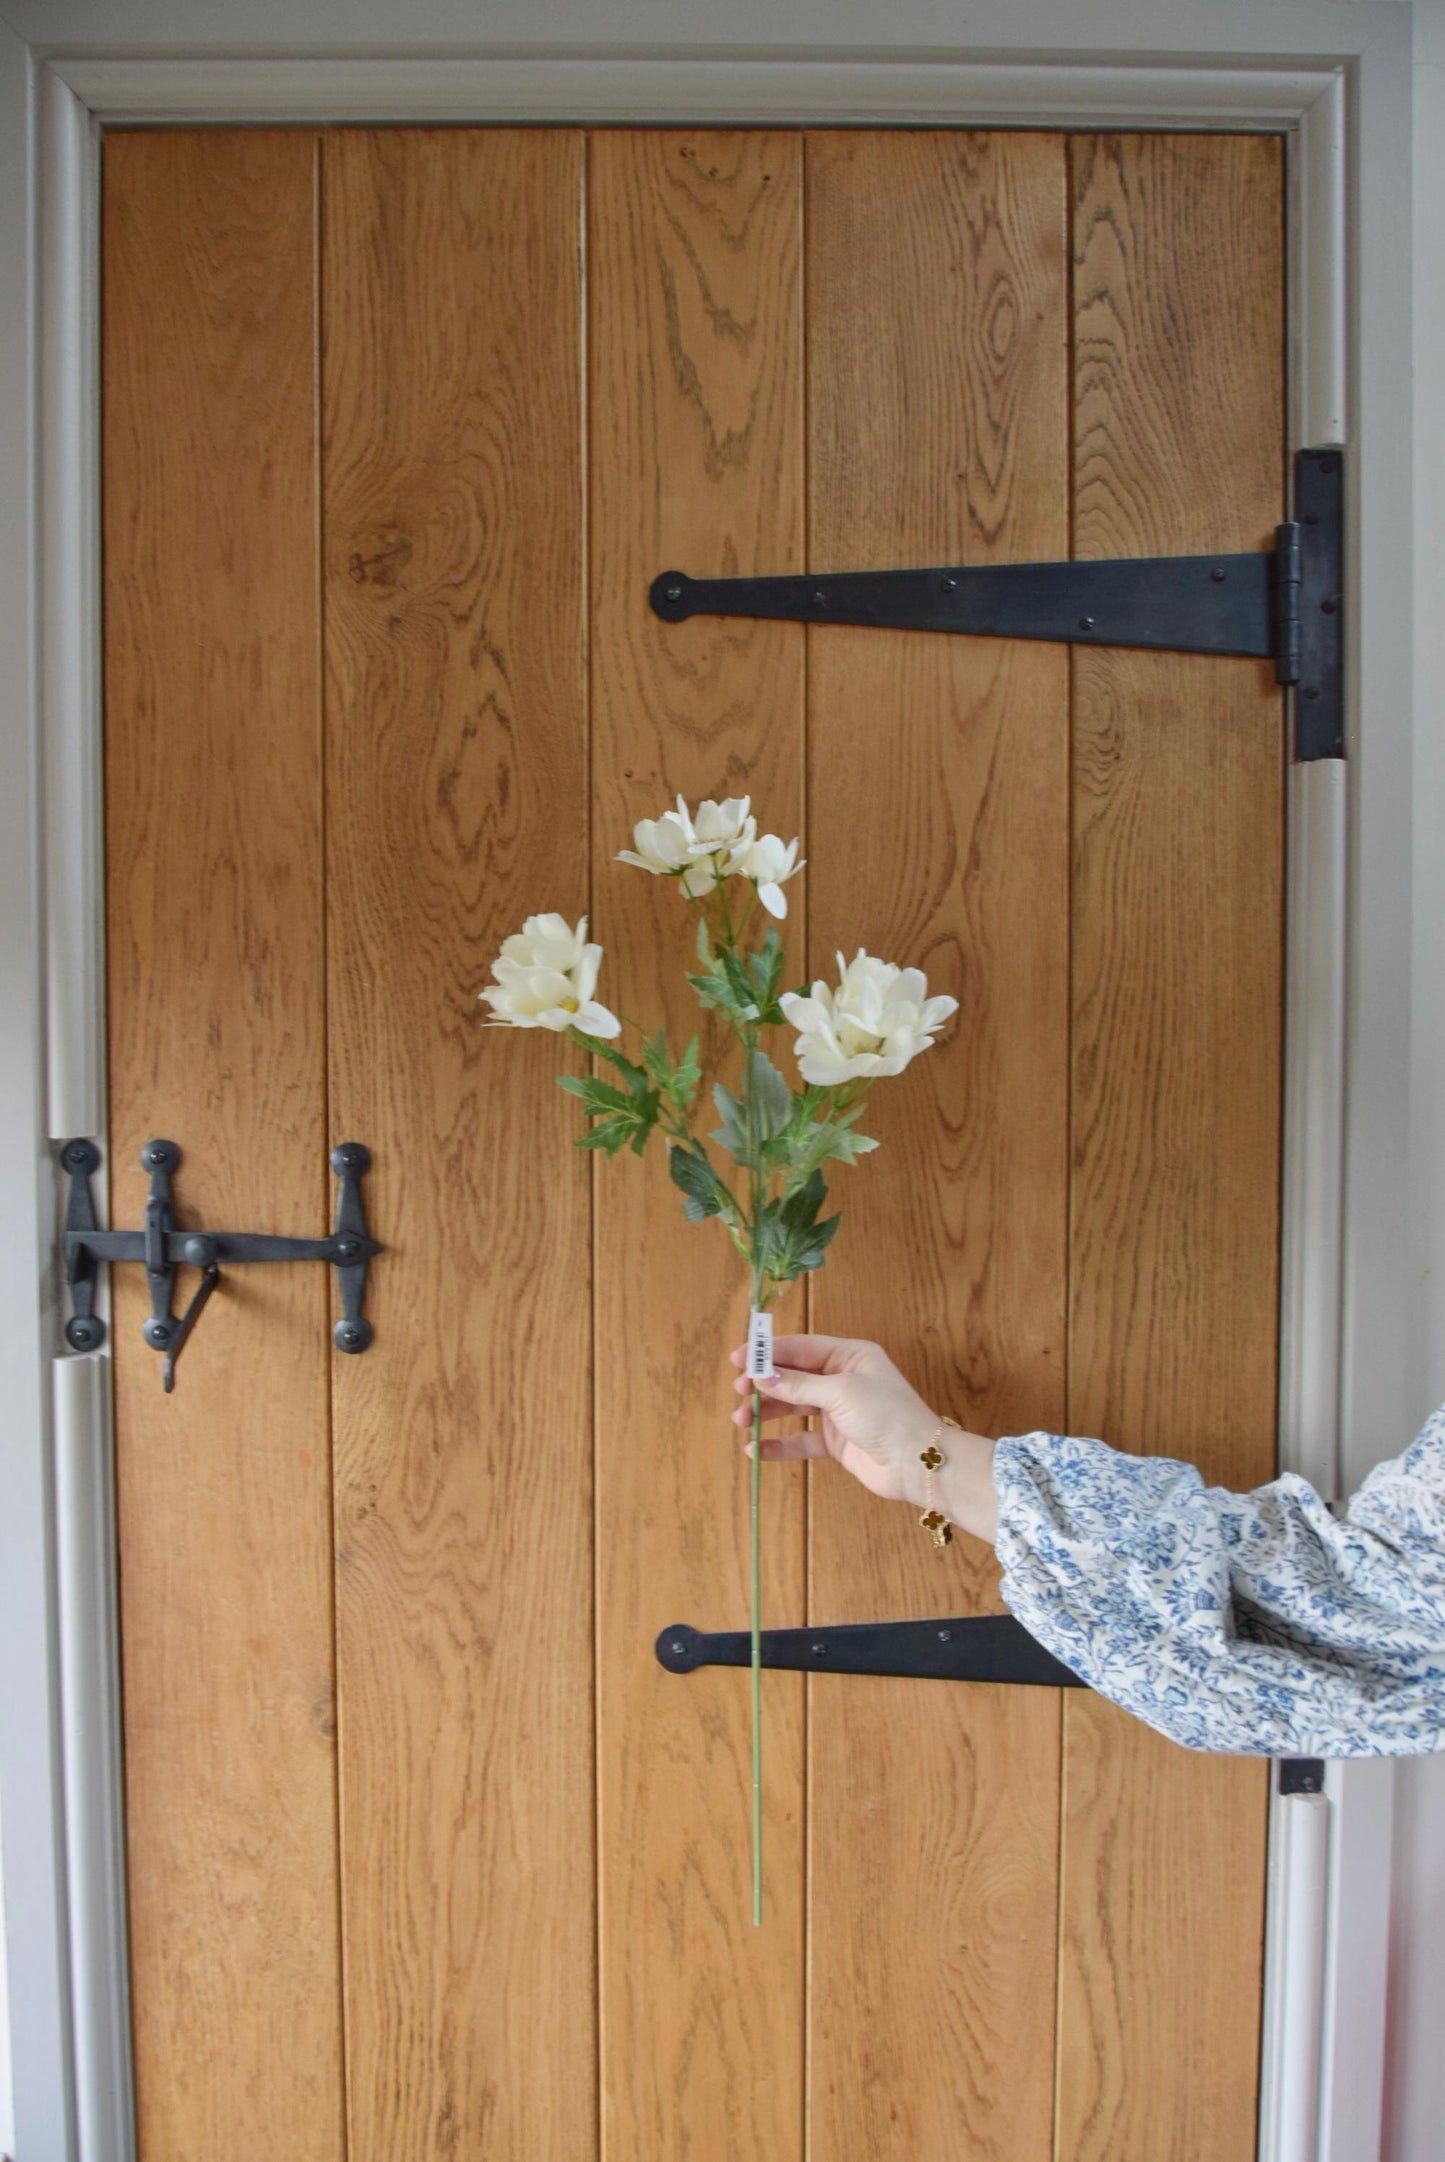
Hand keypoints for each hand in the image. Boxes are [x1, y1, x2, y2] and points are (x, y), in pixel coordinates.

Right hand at [725, 1333, 937, 1505]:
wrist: (917, 1462)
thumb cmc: (886, 1415)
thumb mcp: (840, 1392)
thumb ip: (798, 1385)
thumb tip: (762, 1375)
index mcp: (849, 1356)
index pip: (800, 1347)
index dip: (768, 1352)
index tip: (739, 1359)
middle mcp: (842, 1379)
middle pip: (793, 1376)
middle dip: (764, 1384)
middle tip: (738, 1391)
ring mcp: (838, 1411)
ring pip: (792, 1407)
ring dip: (766, 1412)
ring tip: (741, 1421)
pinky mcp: (835, 1441)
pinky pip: (800, 1439)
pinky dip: (778, 1443)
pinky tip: (756, 1449)